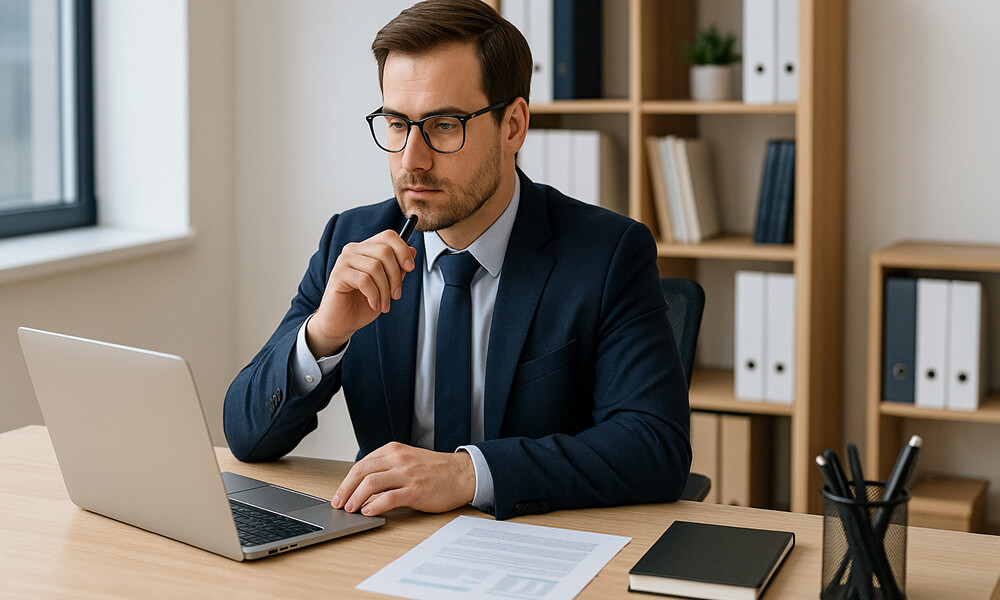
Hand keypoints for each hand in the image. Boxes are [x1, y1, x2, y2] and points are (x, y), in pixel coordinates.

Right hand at [306, 230, 416, 356]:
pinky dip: (374, 295)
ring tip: (384, 304)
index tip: (410, 267)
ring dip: (385, 290)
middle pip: (385, 251)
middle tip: (396, 295)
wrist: (342, 322)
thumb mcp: (387, 286)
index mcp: (366, 249)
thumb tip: (412, 250)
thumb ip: (398, 268)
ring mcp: (344, 260)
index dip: (403, 249)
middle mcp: (354, 250)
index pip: (388, 236)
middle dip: (396, 276)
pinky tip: (374, 304)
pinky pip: (364, 280)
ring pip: (375, 267)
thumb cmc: (362, 304)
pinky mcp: (338, 274)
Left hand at [331, 442, 475, 515]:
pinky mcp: (416, 490)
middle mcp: (398, 459)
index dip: (346, 481)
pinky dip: (374, 506)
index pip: (361, 464)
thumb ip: (388, 466)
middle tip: (339, 503)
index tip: (340, 493)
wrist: (463, 474)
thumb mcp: (408, 459)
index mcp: (394, 450)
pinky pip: (389, 497)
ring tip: (351, 509)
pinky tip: (368, 512)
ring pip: (371, 483)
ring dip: (356, 498)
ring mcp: (407, 474)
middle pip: (361, 472)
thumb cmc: (436, 470)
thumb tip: (363, 484)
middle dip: (345, 489)